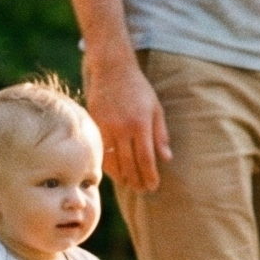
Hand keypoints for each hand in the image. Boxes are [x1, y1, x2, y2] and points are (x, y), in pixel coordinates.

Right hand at [87, 53, 168, 191]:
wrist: (112, 69)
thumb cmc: (138, 89)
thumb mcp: (156, 109)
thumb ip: (161, 135)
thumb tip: (166, 159)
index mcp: (140, 124)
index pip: (146, 158)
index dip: (150, 175)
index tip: (153, 186)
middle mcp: (121, 128)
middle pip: (129, 163)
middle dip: (137, 180)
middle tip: (143, 190)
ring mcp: (105, 127)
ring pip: (112, 161)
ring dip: (121, 177)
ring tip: (130, 185)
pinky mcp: (93, 125)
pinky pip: (100, 152)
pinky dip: (107, 165)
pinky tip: (114, 172)